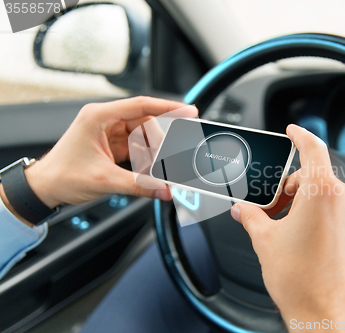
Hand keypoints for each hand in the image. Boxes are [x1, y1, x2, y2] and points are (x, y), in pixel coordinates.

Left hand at [23, 97, 195, 208]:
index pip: (141, 105)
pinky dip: (145, 158)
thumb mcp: (104, 180)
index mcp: (99, 117)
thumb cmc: (61, 176)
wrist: (43, 188)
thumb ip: (139, 185)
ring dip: (152, 152)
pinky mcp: (110, 145)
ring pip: (142, 136)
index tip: (188, 111)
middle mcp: (104, 120)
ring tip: (158, 168)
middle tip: (172, 156)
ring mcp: (108, 132)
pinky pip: (135, 147)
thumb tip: (164, 189)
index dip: (168, 107)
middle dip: (160, 141)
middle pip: (145, 122)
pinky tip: (149, 169)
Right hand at [231, 124, 344, 329]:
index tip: (293, 131)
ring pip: (329, 195)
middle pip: (315, 176)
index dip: (300, 135)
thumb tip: (243, 210)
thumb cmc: (302, 282)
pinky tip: (310, 237)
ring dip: (308, 203)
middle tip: (274, 209)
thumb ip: (252, 217)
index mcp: (322, 193)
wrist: (327, 316)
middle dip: (292, 188)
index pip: (312, 149)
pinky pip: (342, 211)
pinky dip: (325, 215)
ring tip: (291, 229)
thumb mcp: (266, 241)